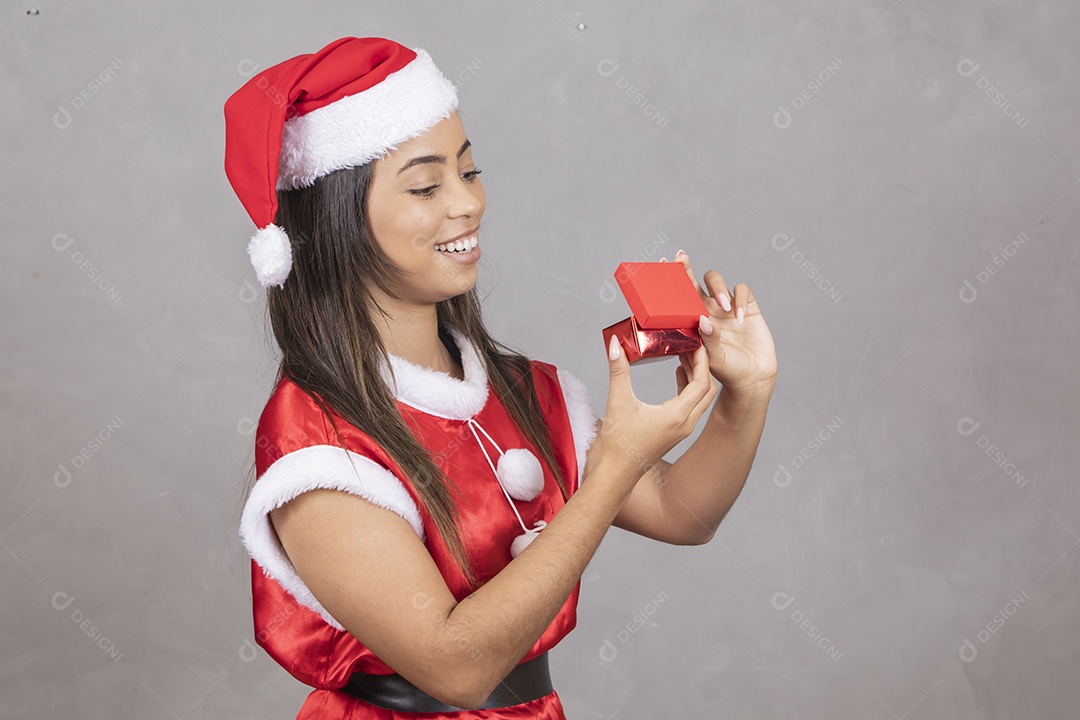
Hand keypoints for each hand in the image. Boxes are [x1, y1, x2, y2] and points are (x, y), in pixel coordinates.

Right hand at [596, 334, 717, 482]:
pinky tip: (679, 374)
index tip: (698, 343)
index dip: (703, 361)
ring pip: (701, 399)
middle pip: (707, 390)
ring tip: (686, 355)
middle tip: (694, 346)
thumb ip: (619, 371)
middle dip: (703, 366)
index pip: (702, 383)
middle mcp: (685, 424)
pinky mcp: (675, 432)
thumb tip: (616, 345)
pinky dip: (689, 388)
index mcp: (677, 416)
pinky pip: (692, 406)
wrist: (615, 473)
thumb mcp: (618, 402)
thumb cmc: (617, 444)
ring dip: (697, 377)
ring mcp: (682, 429)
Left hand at [664, 249, 777, 395]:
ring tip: (723, 308)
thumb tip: (703, 321)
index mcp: (693, 320)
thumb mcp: (712, 359)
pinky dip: (740, 300)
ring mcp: (726, 306)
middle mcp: (707, 309)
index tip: (663, 262)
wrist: (751, 378)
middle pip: (693, 281)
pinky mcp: (748, 307)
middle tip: (681, 259)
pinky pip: (742, 291)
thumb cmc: (726, 370)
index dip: (671, 280)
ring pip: (716, 281)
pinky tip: (740, 316)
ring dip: (718, 289)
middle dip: (686, 268)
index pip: (678, 296)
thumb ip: (708, 341)